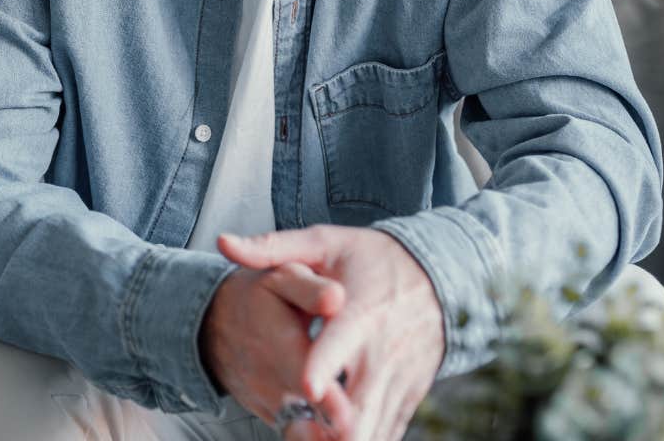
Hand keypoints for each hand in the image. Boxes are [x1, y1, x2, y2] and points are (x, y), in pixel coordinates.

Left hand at [221, 227, 443, 440]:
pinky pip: (389, 430)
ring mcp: (399, 377)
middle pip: (359, 404)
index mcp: (360, 312)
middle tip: (301, 431)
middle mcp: (383, 351)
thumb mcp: (325, 242)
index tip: (306, 388)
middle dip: (332, 427)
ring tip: (308, 439)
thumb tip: (224, 242)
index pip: (340, 344)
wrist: (439, 273)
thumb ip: (272, 248)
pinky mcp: (410, 393)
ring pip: (374, 428)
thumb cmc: (372, 257)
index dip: (322, 368)